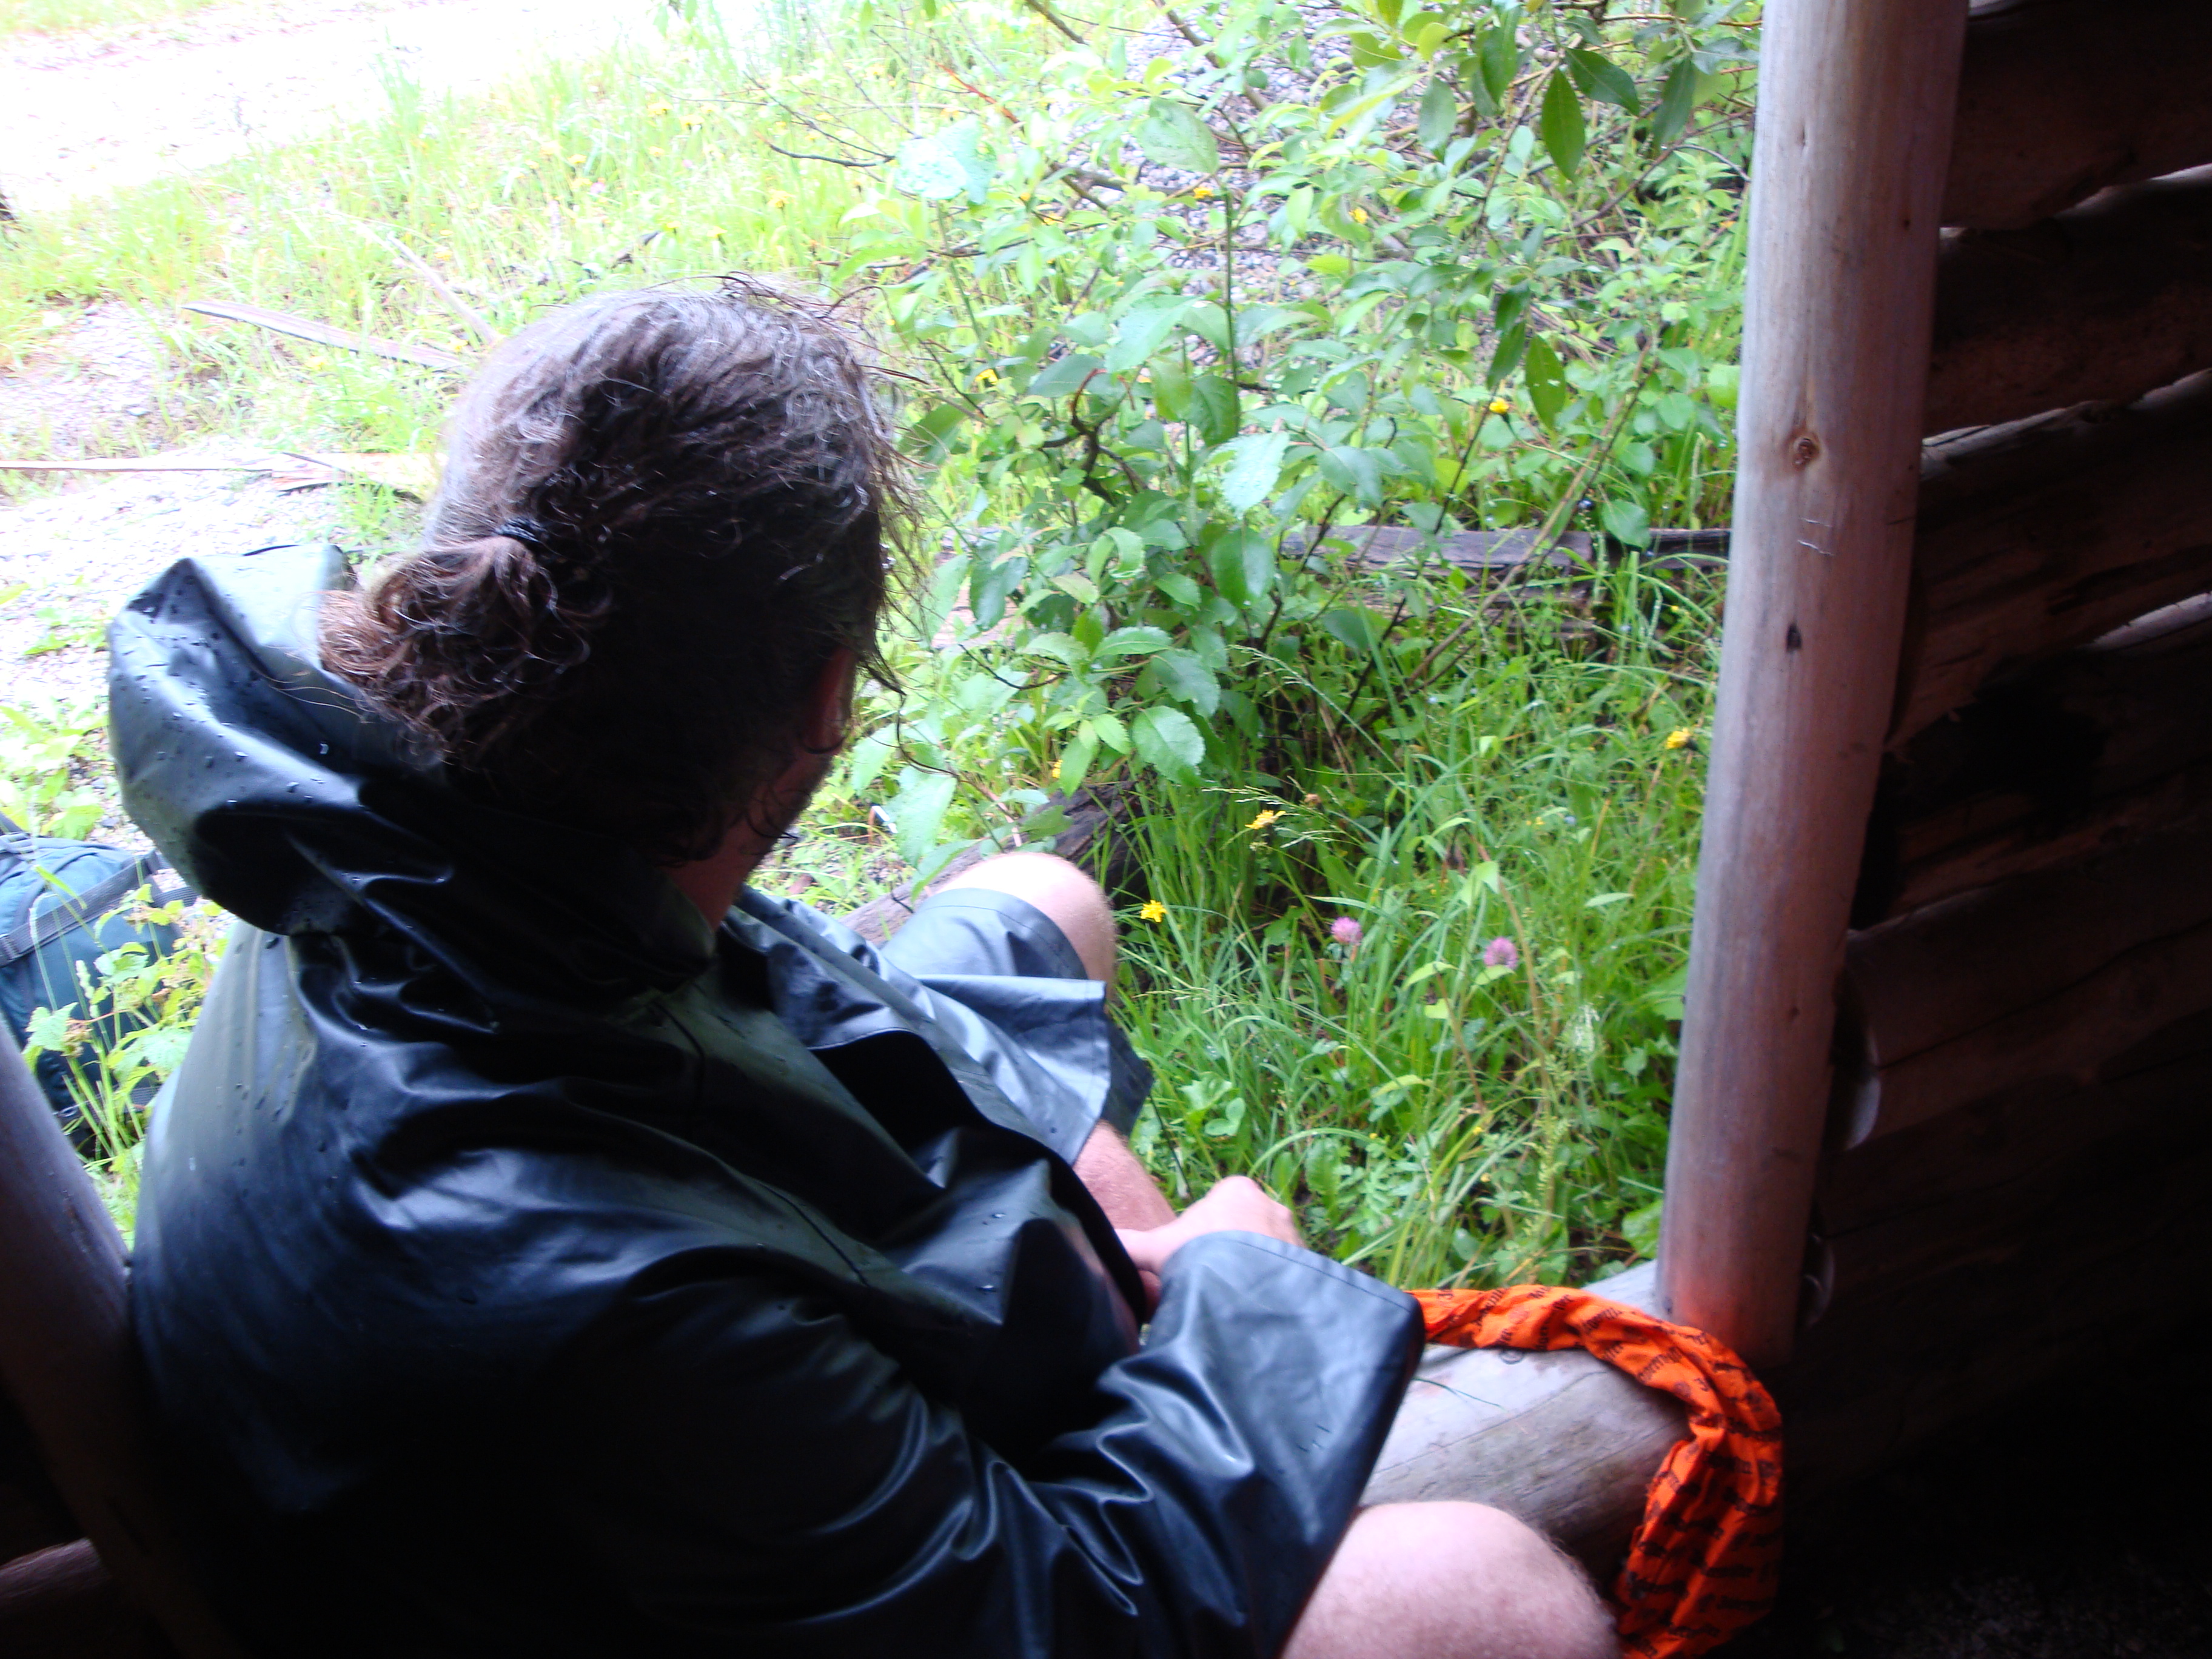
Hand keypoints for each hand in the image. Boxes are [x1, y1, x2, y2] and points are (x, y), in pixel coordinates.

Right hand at [1115, 1176, 1301, 1281]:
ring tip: (1233, 1295)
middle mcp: (1270, 1204)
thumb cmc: (1198, 1256)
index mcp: (1236, 1190)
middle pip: (1243, 1228)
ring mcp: (1292, 1232)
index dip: (1202, 1234)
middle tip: (1213, 1279)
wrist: (1242, 1286)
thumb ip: (1128, 1245)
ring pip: (1265, 1250)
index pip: (1218, 1208)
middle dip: (1230, 1250)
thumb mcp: (1155, 1248)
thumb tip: (1099, 1242)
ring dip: (1252, 1268)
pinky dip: (1272, 1284)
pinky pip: (1286, 1271)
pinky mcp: (1307, 1259)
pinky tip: (1254, 1301)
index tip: (1193, 1259)